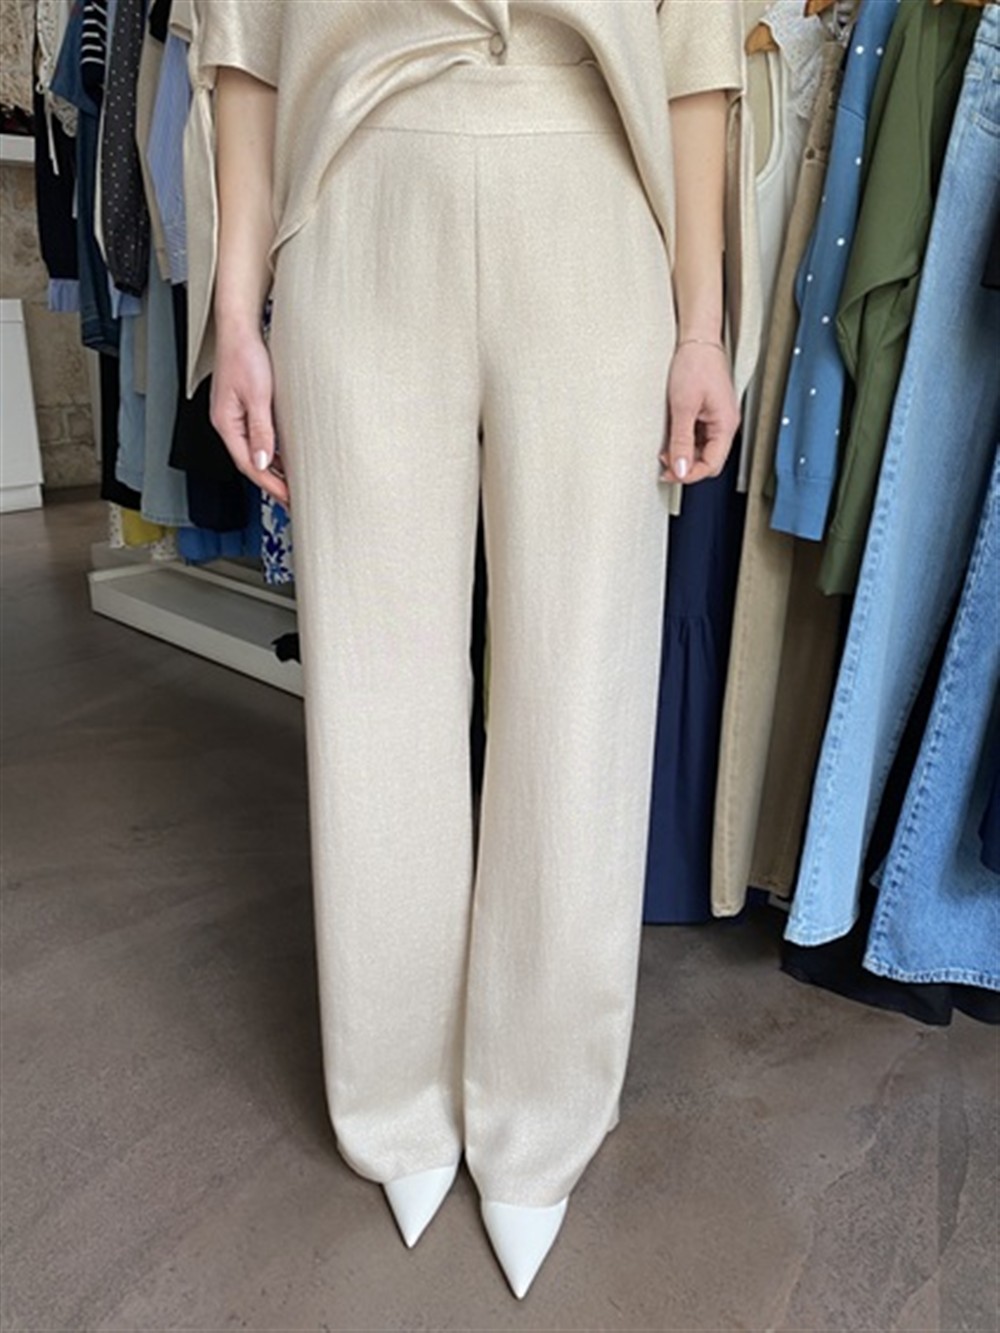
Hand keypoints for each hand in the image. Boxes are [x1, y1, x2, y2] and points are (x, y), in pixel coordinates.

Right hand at [209, 323, 289, 506]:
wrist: (240, 329)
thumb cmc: (245, 355)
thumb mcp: (258, 396)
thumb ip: (261, 431)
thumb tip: (263, 461)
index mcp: (226, 423)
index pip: (248, 464)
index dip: (269, 484)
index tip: (288, 498)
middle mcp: (227, 423)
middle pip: (249, 462)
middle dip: (271, 483)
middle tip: (293, 500)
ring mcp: (234, 416)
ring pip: (254, 451)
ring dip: (272, 470)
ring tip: (291, 486)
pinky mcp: (243, 408)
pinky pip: (257, 438)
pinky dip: (272, 452)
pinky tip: (286, 459)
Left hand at [660, 341, 740, 485]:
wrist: (697, 339)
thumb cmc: (695, 364)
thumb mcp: (683, 407)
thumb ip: (681, 441)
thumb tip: (681, 469)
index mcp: (725, 424)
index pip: (712, 464)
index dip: (691, 474)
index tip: (671, 474)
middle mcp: (725, 424)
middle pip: (709, 460)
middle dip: (687, 467)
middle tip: (664, 466)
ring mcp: (718, 419)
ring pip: (703, 450)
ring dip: (684, 455)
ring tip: (665, 451)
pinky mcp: (709, 413)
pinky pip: (699, 437)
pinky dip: (685, 442)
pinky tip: (671, 439)